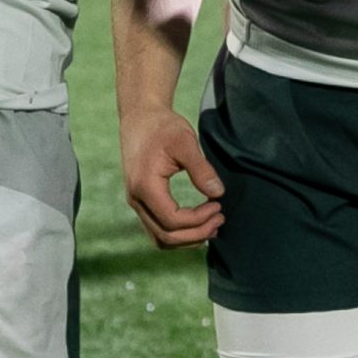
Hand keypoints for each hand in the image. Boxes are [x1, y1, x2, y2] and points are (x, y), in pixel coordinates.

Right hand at [117, 105, 222, 249]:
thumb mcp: (185, 142)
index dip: (199, 219)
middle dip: (197, 233)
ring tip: (212, 226)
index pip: (172, 220)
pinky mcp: (141, 202)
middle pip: (166, 236)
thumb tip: (218, 193)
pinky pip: (157, 230)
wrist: (140, 118)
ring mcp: (136, 203)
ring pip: (160, 238)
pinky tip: (197, 224)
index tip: (218, 205)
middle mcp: (136, 200)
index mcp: (145, 186)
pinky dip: (178, 234)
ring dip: (187, 238)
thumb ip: (201, 169)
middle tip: (220, 218)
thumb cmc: (163, 127)